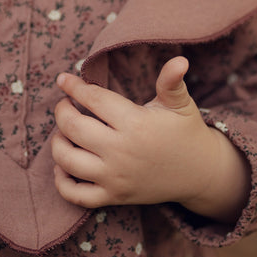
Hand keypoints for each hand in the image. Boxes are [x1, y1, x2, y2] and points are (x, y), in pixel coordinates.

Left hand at [51, 57, 249, 223]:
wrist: (200, 174)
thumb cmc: (185, 131)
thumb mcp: (181, 104)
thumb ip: (172, 81)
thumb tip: (180, 59)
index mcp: (136, 124)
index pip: (93, 100)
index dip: (74, 86)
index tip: (63, 79)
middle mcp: (122, 152)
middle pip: (73, 128)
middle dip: (62, 111)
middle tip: (64, 104)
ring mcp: (116, 177)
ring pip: (67, 160)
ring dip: (57, 142)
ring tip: (64, 131)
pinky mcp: (114, 197)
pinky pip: (76, 195)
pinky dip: (61, 181)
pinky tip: (63, 165)